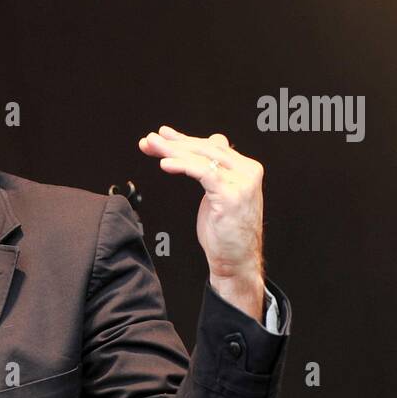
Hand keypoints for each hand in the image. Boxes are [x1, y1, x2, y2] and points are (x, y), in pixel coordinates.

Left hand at [138, 125, 265, 319]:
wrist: (236, 260)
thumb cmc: (225, 230)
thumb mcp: (218, 194)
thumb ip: (214, 168)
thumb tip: (213, 140)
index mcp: (245, 168)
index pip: (210, 146)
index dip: (183, 140)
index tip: (160, 137)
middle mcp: (247, 170)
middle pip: (204, 149)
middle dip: (173, 143)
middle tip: (149, 140)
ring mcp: (242, 182)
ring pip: (201, 158)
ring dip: (172, 150)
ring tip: (150, 145)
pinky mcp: (231, 195)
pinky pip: (203, 172)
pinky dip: (182, 165)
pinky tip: (165, 164)